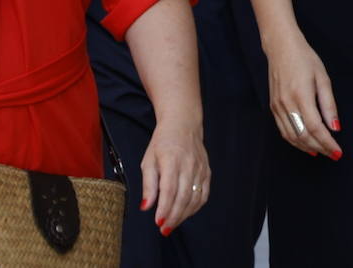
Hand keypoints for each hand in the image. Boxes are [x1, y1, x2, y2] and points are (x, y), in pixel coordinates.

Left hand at [139, 118, 208, 237]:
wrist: (183, 124)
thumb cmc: (163, 143)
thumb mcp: (148, 160)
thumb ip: (148, 185)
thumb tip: (145, 207)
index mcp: (171, 159)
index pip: (169, 189)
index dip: (164, 208)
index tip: (158, 221)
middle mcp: (188, 164)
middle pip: (183, 196)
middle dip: (173, 216)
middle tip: (164, 229)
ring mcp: (200, 168)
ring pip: (195, 198)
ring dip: (184, 215)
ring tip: (172, 224)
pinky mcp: (206, 171)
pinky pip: (204, 194)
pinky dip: (195, 207)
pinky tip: (186, 213)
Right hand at [265, 32, 341, 159]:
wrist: (281, 47)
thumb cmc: (305, 59)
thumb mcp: (323, 78)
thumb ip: (329, 104)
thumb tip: (335, 128)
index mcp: (301, 95)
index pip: (315, 128)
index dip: (327, 143)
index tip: (338, 152)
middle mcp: (287, 103)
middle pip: (303, 135)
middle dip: (320, 148)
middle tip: (333, 154)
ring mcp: (277, 106)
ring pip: (292, 136)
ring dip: (307, 147)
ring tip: (321, 152)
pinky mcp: (273, 107)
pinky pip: (283, 130)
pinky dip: (295, 141)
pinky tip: (305, 144)